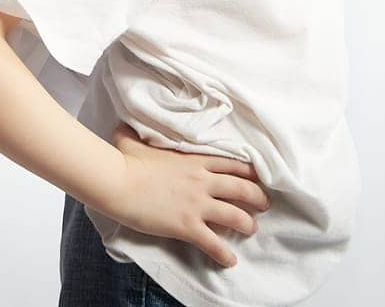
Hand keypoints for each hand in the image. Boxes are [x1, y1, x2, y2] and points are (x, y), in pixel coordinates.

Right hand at [97, 125, 269, 268]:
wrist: (118, 182)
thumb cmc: (125, 161)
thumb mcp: (135, 140)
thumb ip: (138, 133)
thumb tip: (124, 124)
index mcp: (195, 160)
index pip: (232, 164)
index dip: (249, 172)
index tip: (258, 177)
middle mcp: (202, 181)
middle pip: (242, 188)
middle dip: (258, 198)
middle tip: (265, 204)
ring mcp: (197, 204)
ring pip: (235, 216)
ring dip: (247, 224)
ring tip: (252, 230)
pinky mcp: (187, 225)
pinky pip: (213, 243)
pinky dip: (224, 254)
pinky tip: (230, 261)